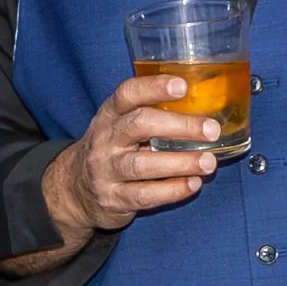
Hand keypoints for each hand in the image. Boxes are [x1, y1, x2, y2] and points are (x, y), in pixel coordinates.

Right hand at [39, 71, 232, 242]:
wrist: (75, 188)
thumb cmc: (111, 150)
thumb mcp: (120, 126)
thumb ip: (151, 116)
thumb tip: (203, 111)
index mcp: (110, 115)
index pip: (128, 94)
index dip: (154, 88)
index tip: (183, 87)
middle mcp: (105, 140)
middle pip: (140, 125)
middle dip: (180, 126)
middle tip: (211, 130)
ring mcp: (107, 170)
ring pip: (143, 164)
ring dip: (181, 162)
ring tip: (208, 162)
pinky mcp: (113, 198)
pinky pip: (145, 195)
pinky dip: (172, 190)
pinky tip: (193, 184)